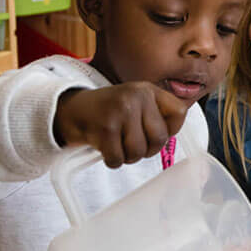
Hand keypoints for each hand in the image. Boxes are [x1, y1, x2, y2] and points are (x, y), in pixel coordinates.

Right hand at [54, 82, 187, 167]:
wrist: (70, 110)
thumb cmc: (108, 112)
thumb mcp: (135, 103)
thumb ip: (156, 115)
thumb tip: (174, 136)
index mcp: (148, 90)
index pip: (179, 113)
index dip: (171, 130)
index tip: (154, 133)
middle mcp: (137, 96)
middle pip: (160, 138)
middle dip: (148, 150)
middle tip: (133, 145)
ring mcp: (120, 111)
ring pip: (139, 151)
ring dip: (128, 157)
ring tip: (117, 145)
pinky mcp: (104, 127)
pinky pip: (118, 158)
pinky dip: (112, 160)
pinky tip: (105, 148)